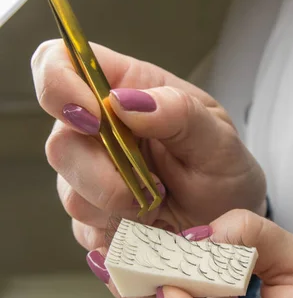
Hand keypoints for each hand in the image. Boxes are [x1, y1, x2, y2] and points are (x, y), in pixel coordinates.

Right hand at [32, 40, 265, 250]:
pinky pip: (87, 231)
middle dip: (102, 175)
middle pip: (60, 144)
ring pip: (72, 196)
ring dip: (119, 209)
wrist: (228, 221)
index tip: (94, 118)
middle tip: (151, 187)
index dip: (58, 84)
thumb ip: (179, 113)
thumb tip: (122, 101)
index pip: (59, 62)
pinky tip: (151, 227)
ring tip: (160, 206)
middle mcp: (97, 131)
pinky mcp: (92, 218)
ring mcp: (89, 176)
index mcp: (124, 89)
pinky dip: (122, 234)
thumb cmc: (223, 169)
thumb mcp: (219, 139)